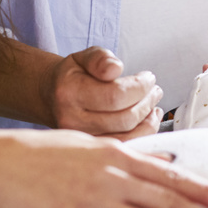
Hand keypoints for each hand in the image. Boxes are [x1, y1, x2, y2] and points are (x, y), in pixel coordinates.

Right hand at [48, 46, 162, 138]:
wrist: (52, 97)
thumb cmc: (73, 75)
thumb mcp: (83, 57)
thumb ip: (100, 58)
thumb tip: (115, 68)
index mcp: (69, 92)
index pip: (115, 95)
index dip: (139, 87)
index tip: (149, 78)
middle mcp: (72, 119)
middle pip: (123, 118)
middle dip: (147, 102)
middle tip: (155, 90)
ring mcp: (81, 139)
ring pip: (127, 137)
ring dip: (148, 121)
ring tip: (154, 105)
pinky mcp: (91, 150)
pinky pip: (124, 147)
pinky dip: (142, 134)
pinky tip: (148, 120)